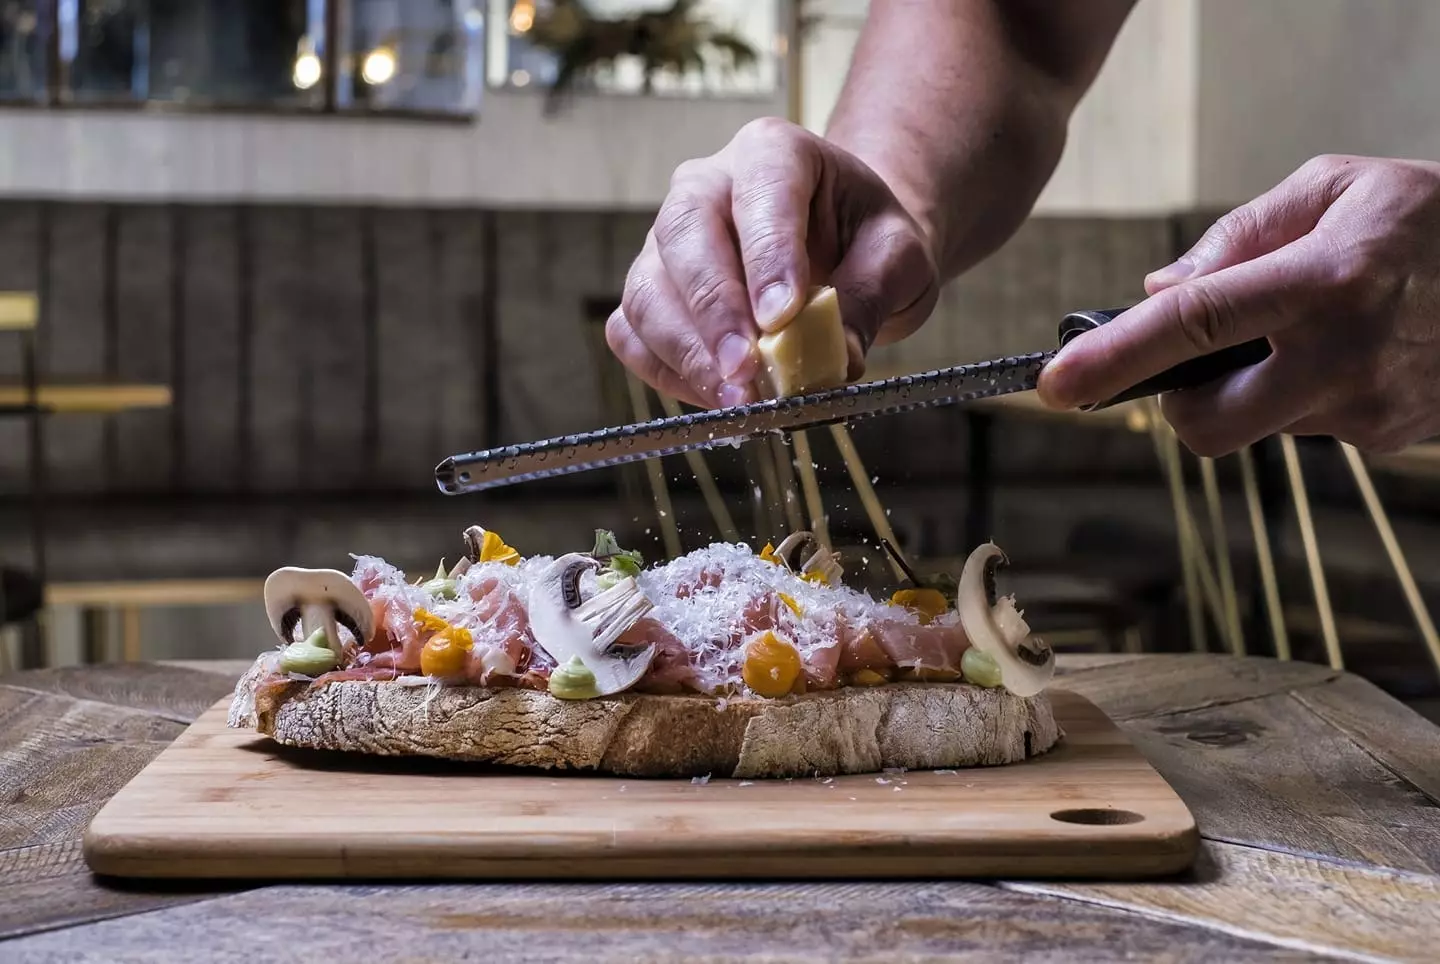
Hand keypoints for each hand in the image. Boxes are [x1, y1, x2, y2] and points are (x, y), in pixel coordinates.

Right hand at [606, 117, 938, 408]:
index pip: (761, 190)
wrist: (843, 246)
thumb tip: (837, 358)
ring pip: (647, 291)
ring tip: (739, 399)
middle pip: (685, 235)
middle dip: (714, 312)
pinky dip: (668, 372)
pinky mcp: (650, 290)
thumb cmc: (866, 238)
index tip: (782, 316)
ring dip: (688, 353)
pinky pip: (633, 333)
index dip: (767, 255)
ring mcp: (666, 239)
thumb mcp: (898, 256)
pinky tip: (717, 396)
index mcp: (773, 152)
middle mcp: (705, 184)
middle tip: (747, 371)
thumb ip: (871, 295)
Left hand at [1038, 154, 1439, 454]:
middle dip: (1178, 401)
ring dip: (1253, 387)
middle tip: (1195, 358)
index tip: (1056, 386)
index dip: (1116, 360)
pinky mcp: (1386, 438)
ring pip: (1255, 425)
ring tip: (1311, 329)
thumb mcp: (1334, 187)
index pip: (1194, 326)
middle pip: (1206, 424)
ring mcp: (1368, 409)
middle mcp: (1345, 356)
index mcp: (1326, 280)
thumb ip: (1237, 237)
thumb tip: (1157, 289)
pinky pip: (1304, 427)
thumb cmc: (1427, 217)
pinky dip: (1299, 395)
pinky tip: (1346, 353)